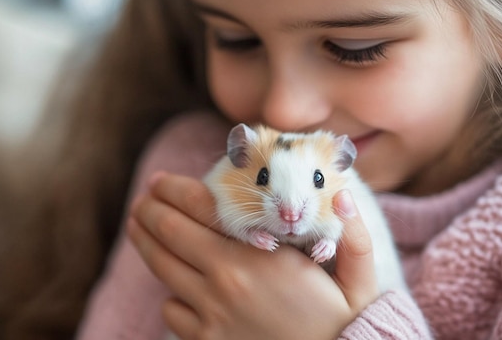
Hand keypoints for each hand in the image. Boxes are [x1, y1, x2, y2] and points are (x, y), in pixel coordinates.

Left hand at [129, 172, 379, 339]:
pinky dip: (172, 296)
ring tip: (140, 230)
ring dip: (147, 246)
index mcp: (257, 259)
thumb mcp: (361, 279)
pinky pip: (171, 311)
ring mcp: (210, 314)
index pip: (202, 210)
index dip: (173, 190)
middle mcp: (224, 283)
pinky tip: (180, 288)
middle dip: (149, 212)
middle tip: (142, 201)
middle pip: (169, 236)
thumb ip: (355, 234)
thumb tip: (343, 194)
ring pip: (162, 271)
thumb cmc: (343, 321)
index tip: (157, 181)